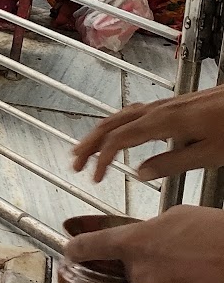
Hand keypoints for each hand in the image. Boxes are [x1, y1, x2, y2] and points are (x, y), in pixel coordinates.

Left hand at [65, 206, 223, 282]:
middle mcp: (140, 272)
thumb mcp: (177, 217)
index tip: (71, 250)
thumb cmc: (216, 234)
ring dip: (165, 278)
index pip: (91, 247)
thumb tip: (146, 237)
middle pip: (129, 269)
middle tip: (173, 253)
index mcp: (134, 243)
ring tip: (193, 266)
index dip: (77, 248)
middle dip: (145, 262)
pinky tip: (198, 282)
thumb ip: (150, 229)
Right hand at [72, 84, 223, 181]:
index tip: (94, 177)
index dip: (101, 158)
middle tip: (74, 163)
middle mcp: (159, 110)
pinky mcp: (173, 106)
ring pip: (121, 116)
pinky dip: (117, 124)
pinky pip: (134, 112)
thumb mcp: (208, 155)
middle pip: (112, 123)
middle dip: (89, 143)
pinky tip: (119, 133)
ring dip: (99, 132)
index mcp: (163, 122)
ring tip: (85, 148)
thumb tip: (140, 173)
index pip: (119, 139)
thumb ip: (172, 164)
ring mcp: (165, 105)